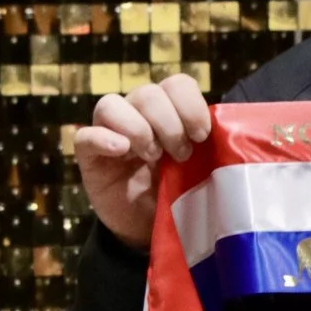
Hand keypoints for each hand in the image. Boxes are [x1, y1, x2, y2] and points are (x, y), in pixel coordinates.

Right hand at [74, 74, 210, 250]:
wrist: (148, 226)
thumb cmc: (176, 192)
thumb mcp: (197, 168)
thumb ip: (205, 148)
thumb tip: (224, 134)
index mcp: (166, 111)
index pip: (176, 84)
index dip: (190, 104)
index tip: (202, 134)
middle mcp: (136, 114)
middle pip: (147, 93)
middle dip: (169, 123)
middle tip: (181, 155)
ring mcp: (109, 132)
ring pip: (111, 105)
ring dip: (138, 129)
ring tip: (153, 156)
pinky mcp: (89, 157)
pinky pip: (85, 137)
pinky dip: (104, 139)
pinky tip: (122, 151)